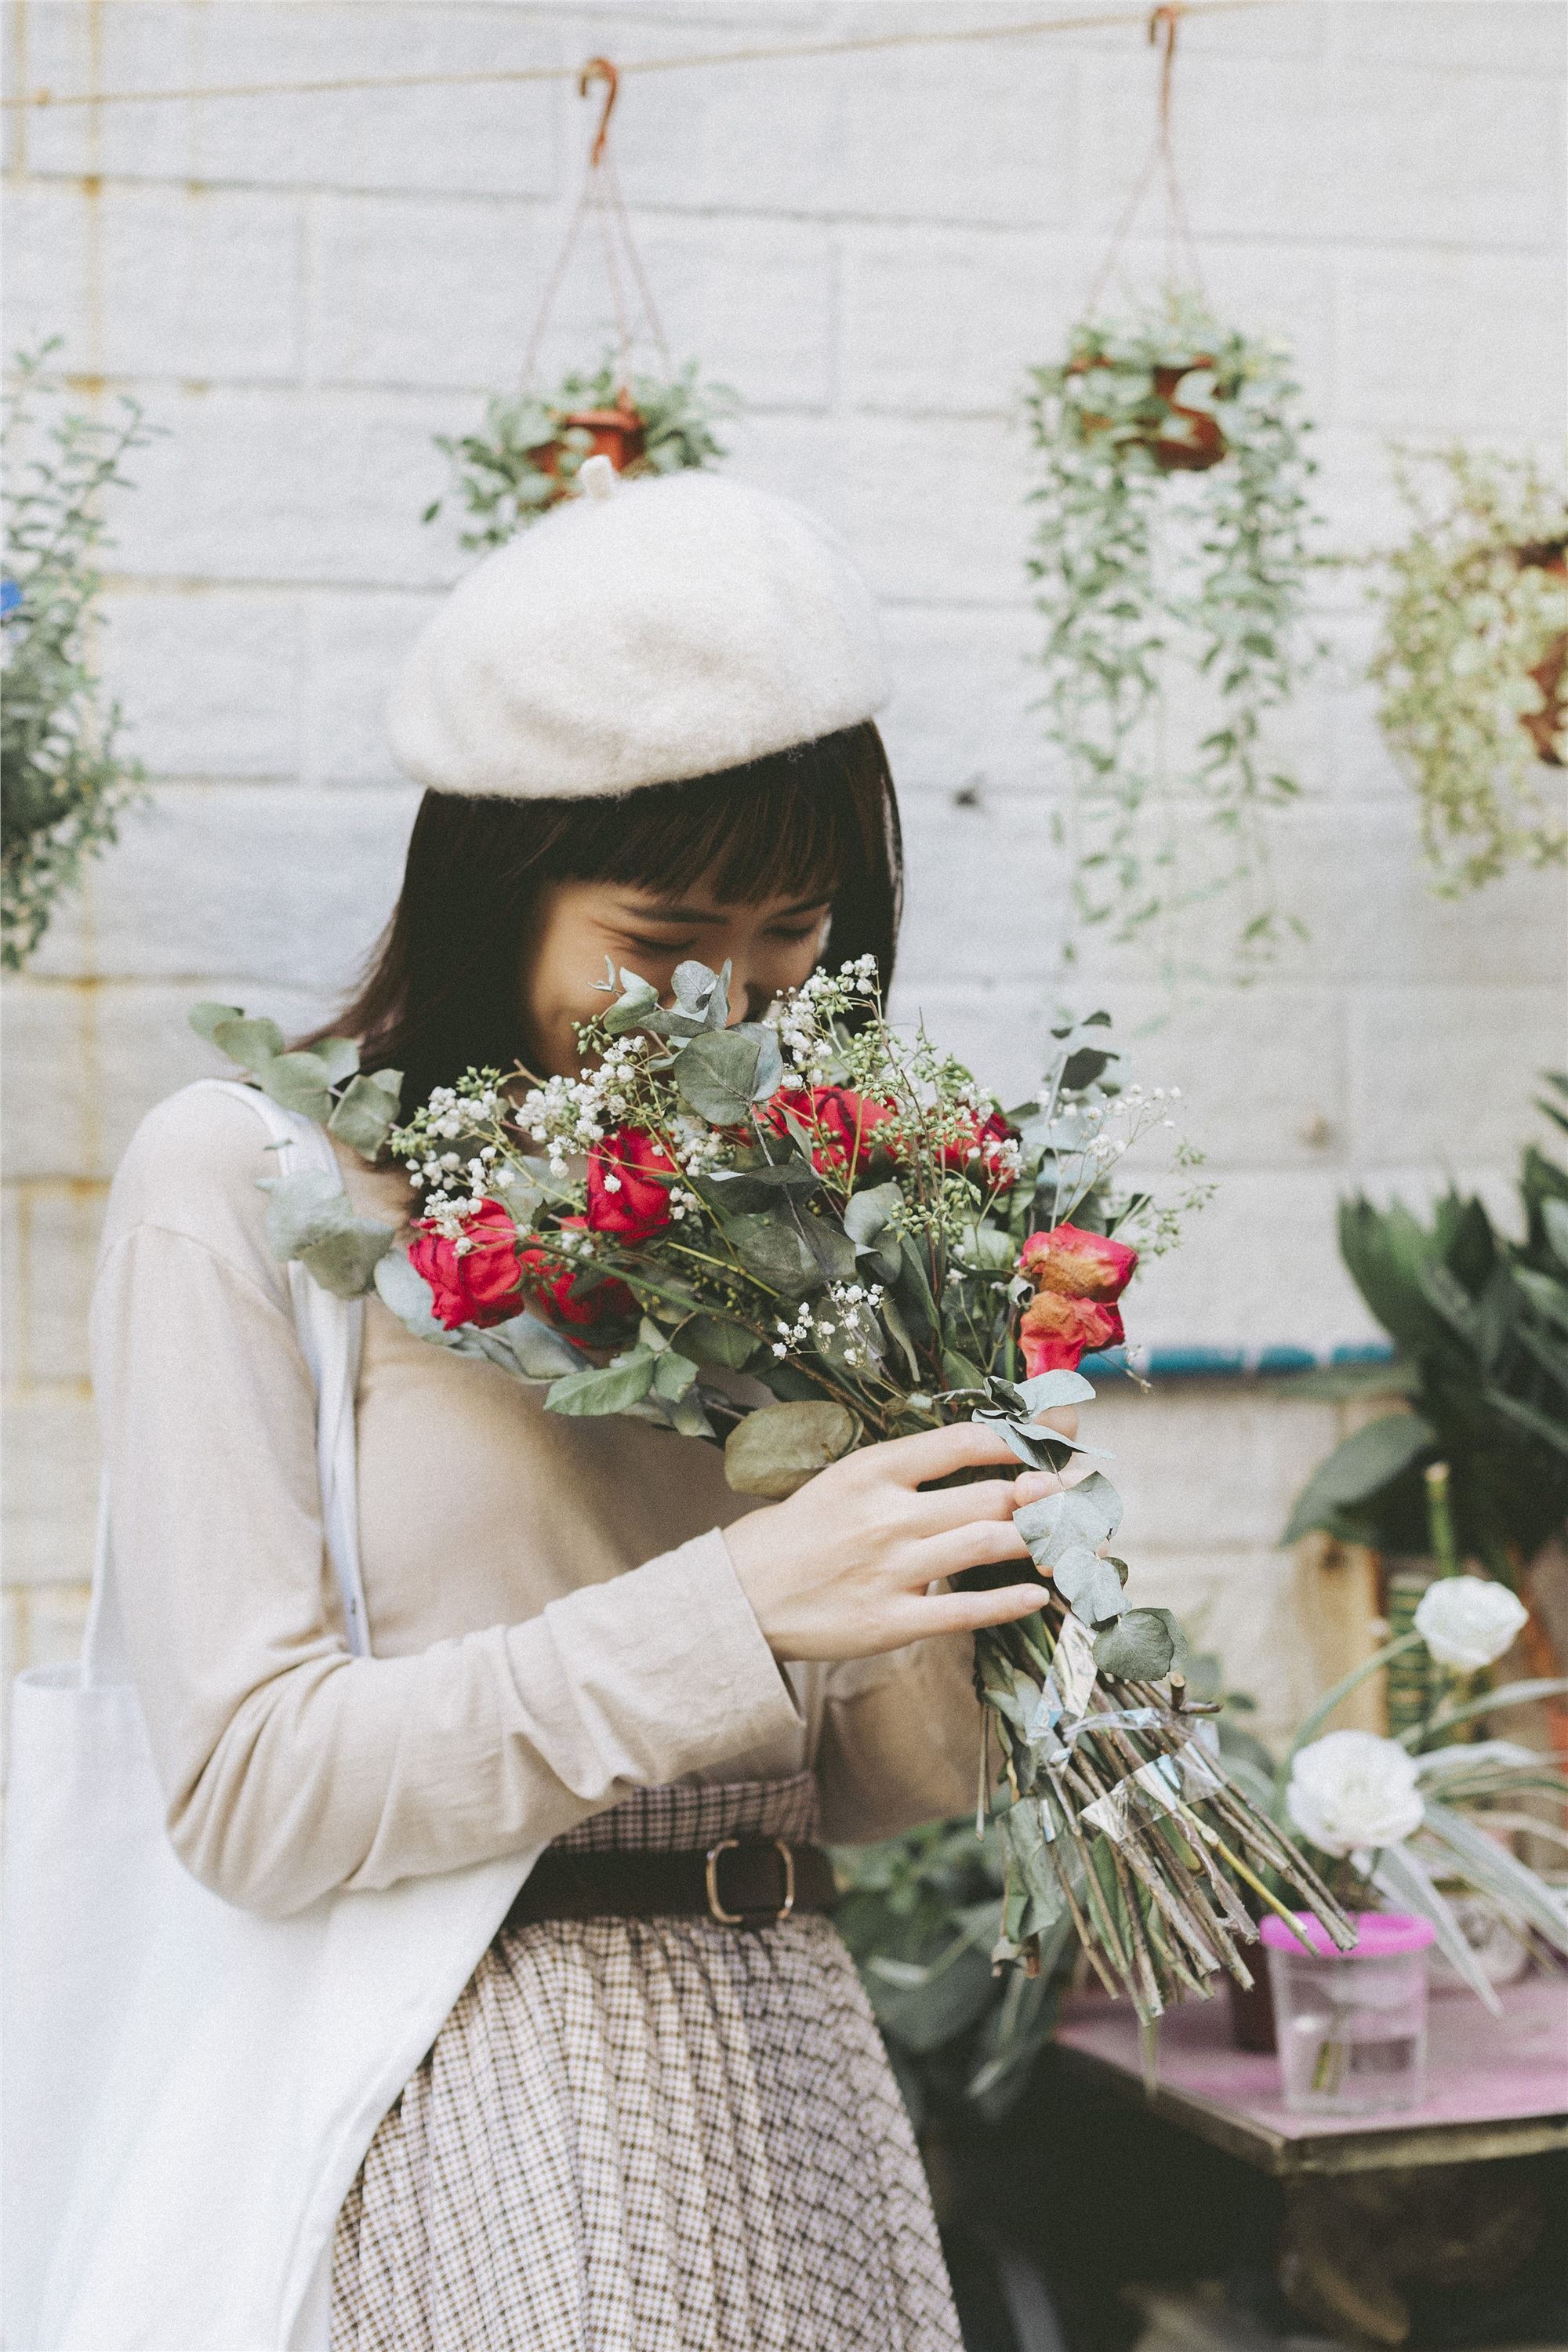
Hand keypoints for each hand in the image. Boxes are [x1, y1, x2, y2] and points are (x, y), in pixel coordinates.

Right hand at [723, 1418, 1070, 1663]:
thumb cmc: (798, 1532)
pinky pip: (964, 1611)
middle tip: (1077, 1492)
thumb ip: (905, 1470)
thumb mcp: (844, 1479)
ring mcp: (891, 1571)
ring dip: (1039, 1540)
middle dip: (1043, 1492)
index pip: (961, 1442)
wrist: (742, 1596)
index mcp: (872, 1471)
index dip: (1016, 1439)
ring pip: (986, 1546)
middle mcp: (887, 1516)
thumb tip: (978, 1456)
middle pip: (988, 1496)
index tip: (1051, 1440)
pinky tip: (1038, 1595)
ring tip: (1069, 1538)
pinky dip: (1009, 1602)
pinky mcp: (891, 1622)